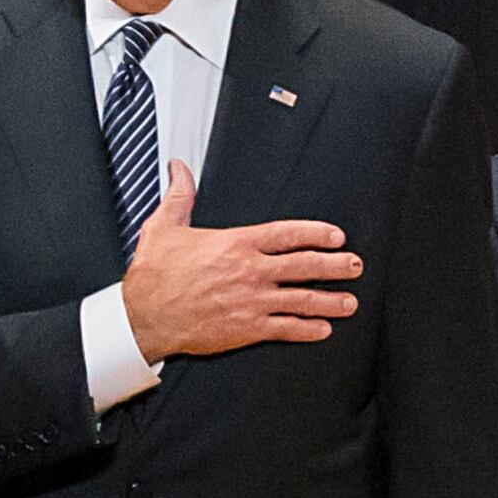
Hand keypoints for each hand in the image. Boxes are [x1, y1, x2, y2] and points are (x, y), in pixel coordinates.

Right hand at [118, 162, 363, 361]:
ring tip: (350, 301)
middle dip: (335, 265)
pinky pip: (285, 329)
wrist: (142, 317)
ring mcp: (251, 301)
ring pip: (301, 299)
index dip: (317, 233)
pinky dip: (307, 329)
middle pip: (304, 265)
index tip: (337, 236)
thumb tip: (178, 167)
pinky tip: (323, 329)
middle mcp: (249, 271)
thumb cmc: (154, 274)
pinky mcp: (246, 329)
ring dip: (330, 300)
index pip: (287, 234)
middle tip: (355, 265)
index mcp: (236, 244)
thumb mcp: (164, 226)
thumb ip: (180, 195)